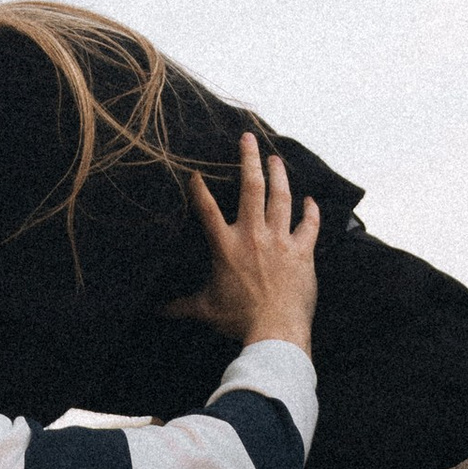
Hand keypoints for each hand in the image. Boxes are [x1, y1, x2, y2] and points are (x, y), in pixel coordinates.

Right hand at [168, 132, 318, 352]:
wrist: (275, 331)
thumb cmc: (239, 320)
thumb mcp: (205, 310)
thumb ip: (180, 305)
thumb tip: (156, 310)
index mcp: (225, 246)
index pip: (207, 208)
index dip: (199, 187)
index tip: (194, 171)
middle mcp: (253, 235)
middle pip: (251, 187)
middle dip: (249, 158)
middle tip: (248, 138)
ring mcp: (280, 241)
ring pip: (281, 197)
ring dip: (279, 174)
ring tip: (276, 159)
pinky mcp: (302, 252)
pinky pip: (309, 224)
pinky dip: (311, 211)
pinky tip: (310, 200)